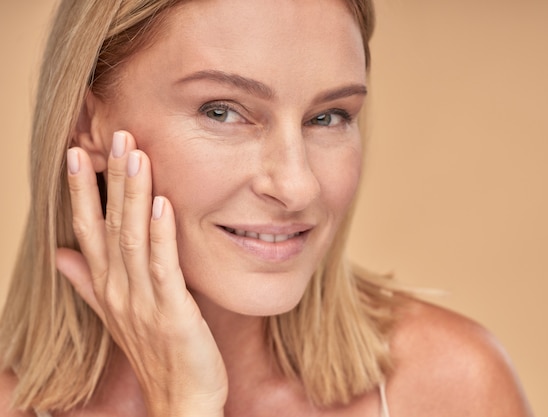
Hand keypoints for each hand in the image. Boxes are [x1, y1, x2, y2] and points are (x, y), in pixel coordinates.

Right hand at [56, 131, 226, 416]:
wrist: (180, 397)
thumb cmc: (153, 350)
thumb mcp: (115, 314)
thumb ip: (87, 283)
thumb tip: (60, 254)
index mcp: (105, 287)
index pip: (86, 229)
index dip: (81, 191)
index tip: (78, 152)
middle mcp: (117, 290)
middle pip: (109, 225)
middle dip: (110, 179)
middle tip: (114, 134)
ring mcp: (142, 301)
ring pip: (133, 239)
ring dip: (133, 196)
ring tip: (135, 154)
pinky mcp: (172, 312)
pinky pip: (163, 267)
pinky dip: (161, 235)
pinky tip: (162, 204)